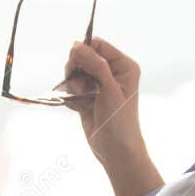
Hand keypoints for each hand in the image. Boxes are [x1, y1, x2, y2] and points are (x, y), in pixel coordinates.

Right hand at [62, 36, 143, 164]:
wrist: (116, 150)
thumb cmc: (119, 121)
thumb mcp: (109, 89)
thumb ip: (95, 65)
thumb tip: (77, 45)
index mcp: (124, 66)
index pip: (98, 45)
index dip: (84, 51)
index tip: (75, 64)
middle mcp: (112, 72)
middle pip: (84, 56)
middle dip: (76, 68)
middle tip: (77, 84)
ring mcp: (98, 84)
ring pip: (75, 72)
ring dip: (71, 83)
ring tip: (78, 97)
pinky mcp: (87, 96)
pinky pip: (71, 87)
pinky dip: (70, 95)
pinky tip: (77, 106)